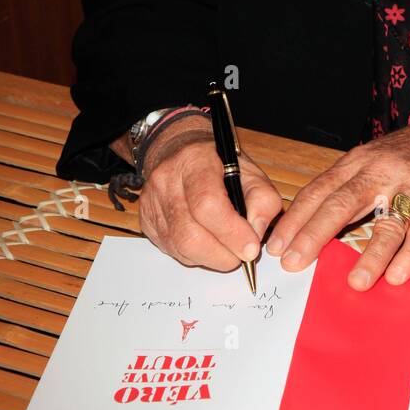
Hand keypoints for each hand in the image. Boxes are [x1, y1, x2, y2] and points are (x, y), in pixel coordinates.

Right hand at [137, 118, 281, 270]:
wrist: (180, 152)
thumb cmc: (219, 165)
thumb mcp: (251, 173)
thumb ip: (263, 201)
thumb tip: (256, 233)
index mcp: (195, 161)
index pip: (207, 203)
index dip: (231, 231)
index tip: (251, 248)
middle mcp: (167, 180)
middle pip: (189, 233)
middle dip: (222, 254)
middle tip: (241, 256)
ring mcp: (152, 202)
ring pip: (180, 247)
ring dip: (210, 258)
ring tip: (227, 249)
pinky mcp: (146, 221)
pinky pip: (172, 250)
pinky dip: (196, 255)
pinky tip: (208, 243)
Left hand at [267, 110, 409, 290]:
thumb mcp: (373, 160)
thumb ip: (346, 188)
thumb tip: (309, 229)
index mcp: (358, 162)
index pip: (319, 190)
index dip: (296, 218)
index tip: (277, 246)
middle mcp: (380, 169)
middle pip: (343, 202)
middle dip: (315, 234)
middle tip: (295, 263)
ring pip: (387, 221)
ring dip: (371, 254)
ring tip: (355, 282)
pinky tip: (398, 274)